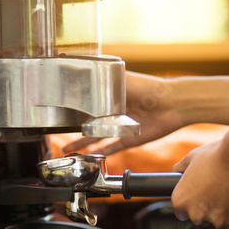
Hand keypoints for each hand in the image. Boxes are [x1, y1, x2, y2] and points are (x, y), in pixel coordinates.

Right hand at [63, 72, 183, 154]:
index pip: (88, 104)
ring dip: (83, 144)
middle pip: (90, 123)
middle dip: (74, 130)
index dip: (74, 109)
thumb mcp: (122, 81)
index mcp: (111, 96)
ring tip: (67, 150)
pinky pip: (112, 148)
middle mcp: (115, 111)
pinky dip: (101, 153)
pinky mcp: (130, 138)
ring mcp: (122, 126)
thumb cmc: (148, 88)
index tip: (59, 113)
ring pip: (97, 137)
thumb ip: (104, 82)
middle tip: (57, 135)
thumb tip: (82, 71)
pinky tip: (89, 157)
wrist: (172, 104)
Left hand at [171, 137, 228, 227]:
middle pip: (199, 216)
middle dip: (206, 206)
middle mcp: (196, 214)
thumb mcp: (191, 157)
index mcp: (181, 200)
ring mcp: (217, 219)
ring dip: (224, 208)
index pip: (181, 211)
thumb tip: (175, 172)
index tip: (198, 194)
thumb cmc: (216, 155)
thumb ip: (180, 168)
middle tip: (216, 188)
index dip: (190, 201)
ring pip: (219, 218)